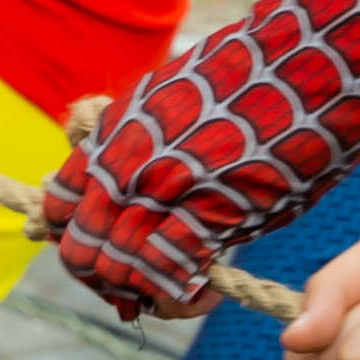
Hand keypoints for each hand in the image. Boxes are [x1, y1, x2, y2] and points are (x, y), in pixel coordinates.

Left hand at [27, 99, 232, 319]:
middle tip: (132, 287)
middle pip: (82, 253)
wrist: (299, 63)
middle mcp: (126, 167)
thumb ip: (136, 139)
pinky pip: (168, 274)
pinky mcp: (211, 215)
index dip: (75, 237)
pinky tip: (199, 290)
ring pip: (119, 271)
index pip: (60, 208)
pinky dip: (177, 296)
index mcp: (112, 134)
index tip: (101, 247)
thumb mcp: (169, 94)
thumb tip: (119, 183)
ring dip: (139, 293)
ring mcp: (165, 193)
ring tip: (165, 294)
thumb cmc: (244, 78)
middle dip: (103, 279)